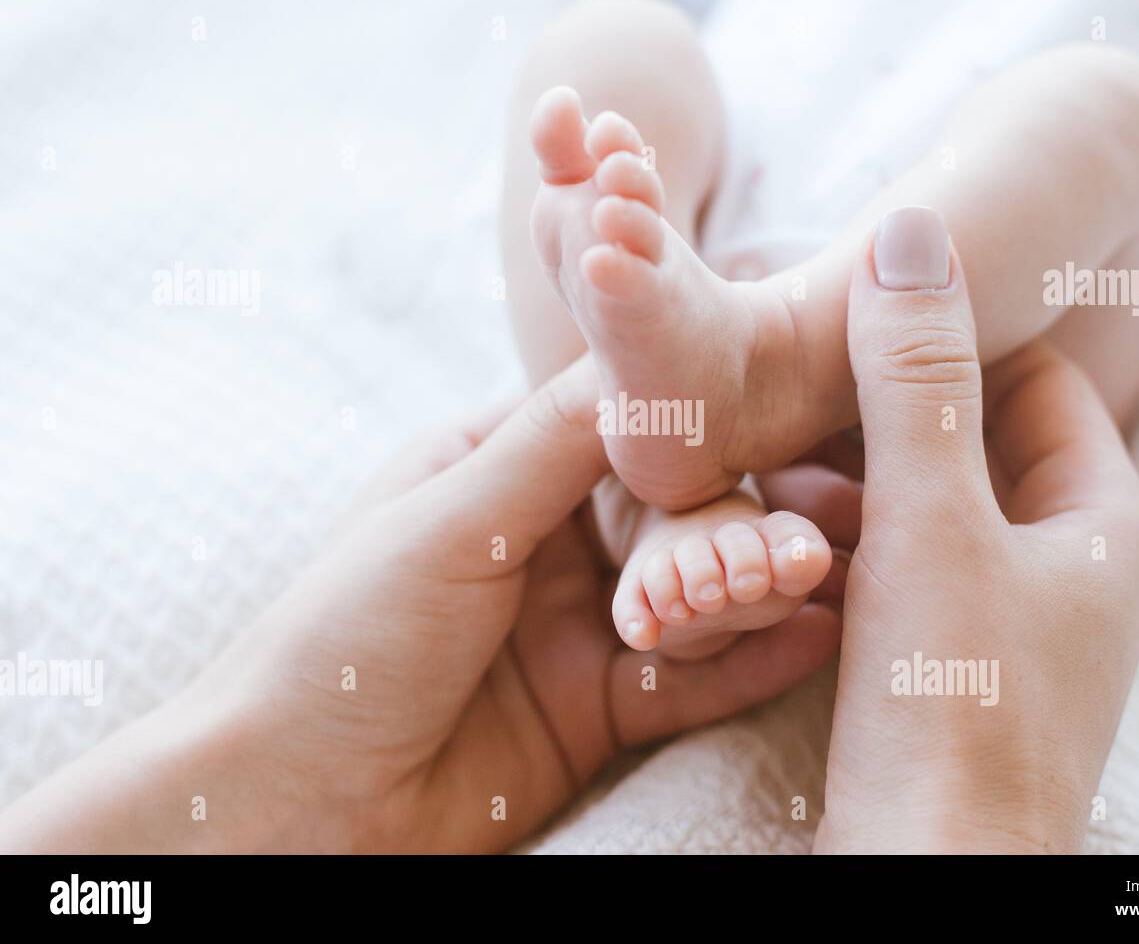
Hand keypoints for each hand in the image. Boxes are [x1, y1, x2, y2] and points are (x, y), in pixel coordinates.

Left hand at [0, 357, 843, 852]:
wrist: (301, 801)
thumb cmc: (343, 638)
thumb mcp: (449, 519)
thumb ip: (555, 443)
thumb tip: (649, 351)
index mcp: (497, 473)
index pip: (620, 440)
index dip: (694, 439)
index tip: (773, 429)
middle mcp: (545, 544)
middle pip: (667, 520)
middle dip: (734, 527)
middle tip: (811, 531)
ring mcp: (574, 630)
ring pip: (687, 598)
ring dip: (752, 587)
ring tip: (823, 574)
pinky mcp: (595, 713)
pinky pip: (686, 682)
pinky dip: (748, 662)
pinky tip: (812, 637)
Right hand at [814, 208, 1138, 852]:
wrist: (925, 882)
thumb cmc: (948, 709)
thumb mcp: (930, 524)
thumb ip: (916, 379)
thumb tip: (916, 231)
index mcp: (1103, 521)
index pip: (1031, 378)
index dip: (942, 342)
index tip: (846, 327)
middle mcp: (1072, 568)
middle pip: (970, 445)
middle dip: (876, 426)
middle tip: (782, 420)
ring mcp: (1012, 623)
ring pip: (925, 514)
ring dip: (848, 493)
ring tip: (766, 492)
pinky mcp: (954, 670)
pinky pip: (900, 577)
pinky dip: (845, 554)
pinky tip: (777, 552)